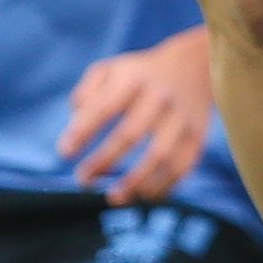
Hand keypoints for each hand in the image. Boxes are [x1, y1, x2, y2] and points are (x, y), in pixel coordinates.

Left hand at [61, 27, 212, 202]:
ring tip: (114, 197)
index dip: (83, 130)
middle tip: (83, 180)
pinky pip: (181, 169)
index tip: (65, 152)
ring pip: (160, 156)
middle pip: (131, 134)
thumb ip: (86, 94)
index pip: (105, 106)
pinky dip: (162, 188)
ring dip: (135, 182)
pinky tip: (143, 196)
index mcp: (133, 78)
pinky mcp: (196, 137)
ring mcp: (181, 117)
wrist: (194, 65)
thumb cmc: (139, 76)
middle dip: (104, 160)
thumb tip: (74, 130)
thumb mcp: (110, 70)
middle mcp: (159, 96)